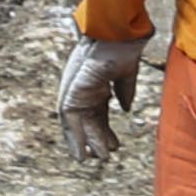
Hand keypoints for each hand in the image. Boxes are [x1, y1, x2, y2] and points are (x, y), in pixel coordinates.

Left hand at [56, 34, 146, 167]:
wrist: (115, 36)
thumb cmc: (122, 48)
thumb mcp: (124, 75)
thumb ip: (125, 91)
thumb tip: (126, 109)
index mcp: (96, 84)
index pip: (98, 113)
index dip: (105, 130)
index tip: (114, 145)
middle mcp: (83, 90)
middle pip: (90, 120)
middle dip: (97, 138)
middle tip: (105, 155)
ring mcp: (75, 93)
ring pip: (79, 125)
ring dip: (87, 143)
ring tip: (97, 159)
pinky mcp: (69, 95)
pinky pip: (70, 123)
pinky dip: (75, 140)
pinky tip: (81, 155)